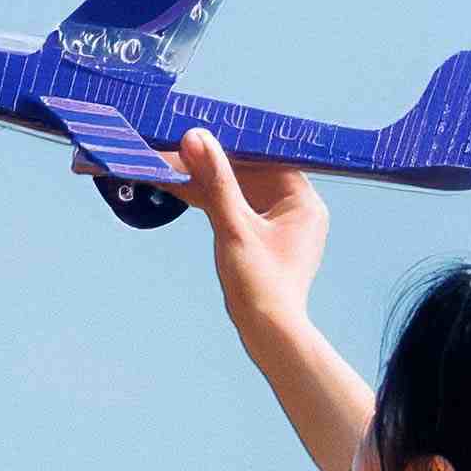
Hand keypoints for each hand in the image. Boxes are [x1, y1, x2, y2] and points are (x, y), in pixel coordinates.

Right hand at [181, 126, 329, 340]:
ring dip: (205, 183)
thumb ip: (216, 181)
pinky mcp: (264, 241)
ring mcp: (280, 226)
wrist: (268, 335)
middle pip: (248, 175)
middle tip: (173, 152)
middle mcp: (297, 209)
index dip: (229, 146)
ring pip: (238, 192)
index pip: (264, 159)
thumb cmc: (260, 284)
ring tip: (168, 167)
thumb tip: (197, 138)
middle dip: (210, 166)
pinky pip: (235, 211)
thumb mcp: (233, 227)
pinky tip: (182, 189)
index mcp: (302, 200)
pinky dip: (211, 203)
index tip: (197, 135)